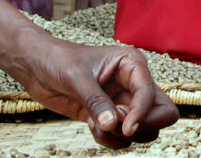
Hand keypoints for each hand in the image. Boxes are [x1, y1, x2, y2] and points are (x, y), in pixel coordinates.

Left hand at [13, 31, 178, 148]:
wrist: (38, 66)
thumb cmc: (58, 60)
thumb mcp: (76, 77)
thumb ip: (96, 101)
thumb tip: (113, 125)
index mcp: (132, 64)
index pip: (150, 94)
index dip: (143, 114)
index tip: (128, 129)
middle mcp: (133, 83)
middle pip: (162, 112)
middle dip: (144, 126)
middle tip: (121, 129)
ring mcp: (123, 101)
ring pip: (145, 129)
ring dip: (123, 136)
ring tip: (97, 124)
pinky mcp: (110, 116)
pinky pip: (122, 137)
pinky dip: (110, 140)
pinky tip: (90, 125)